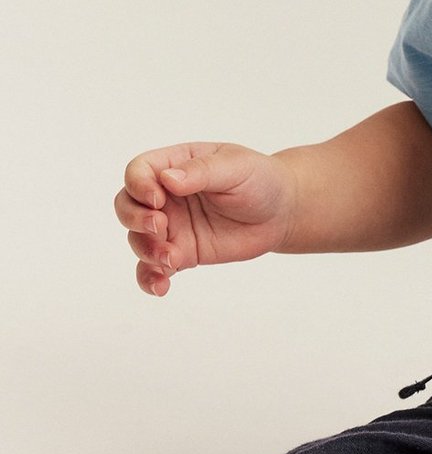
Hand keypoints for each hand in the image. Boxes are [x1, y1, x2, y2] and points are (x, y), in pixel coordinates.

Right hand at [114, 142, 295, 295]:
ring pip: (138, 239)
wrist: (281, 212)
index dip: (139, 185)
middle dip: (135, 219)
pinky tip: (161, 287)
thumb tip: (168, 179)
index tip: (158, 199)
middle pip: (127, 206)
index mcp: (174, 165)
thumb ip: (202, 171)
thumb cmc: (259, 179)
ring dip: (146, 251)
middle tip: (161, 227)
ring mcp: (171, 226)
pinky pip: (154, 268)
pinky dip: (150, 279)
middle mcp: (166, 196)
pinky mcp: (182, 253)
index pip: (138, 171)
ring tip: (171, 258)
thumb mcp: (235, 166)